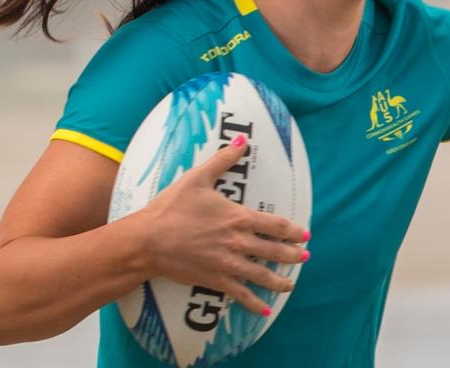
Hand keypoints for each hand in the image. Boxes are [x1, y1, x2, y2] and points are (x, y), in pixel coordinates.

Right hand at [132, 135, 308, 315]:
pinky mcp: (214, 280)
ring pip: (262, 275)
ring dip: (279, 281)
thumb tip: (242, 140)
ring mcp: (228, 264)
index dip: (293, 232)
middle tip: (304, 258)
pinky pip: (240, 294)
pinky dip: (254, 304)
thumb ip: (223, 160)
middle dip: (293, 256)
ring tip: (290, 284)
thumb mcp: (197, 178)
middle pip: (275, 251)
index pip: (276, 225)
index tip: (304, 236)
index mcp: (238, 218)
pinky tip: (264, 310)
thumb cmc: (170, 208)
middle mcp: (239, 242)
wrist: (145, 240)